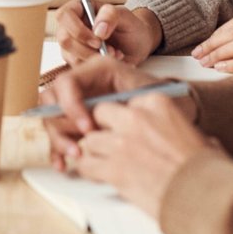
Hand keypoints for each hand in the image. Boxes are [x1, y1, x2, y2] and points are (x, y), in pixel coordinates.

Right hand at [39, 56, 185, 168]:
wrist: (179, 112)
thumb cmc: (168, 101)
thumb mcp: (150, 96)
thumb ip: (124, 104)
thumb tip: (97, 119)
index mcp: (98, 70)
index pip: (67, 83)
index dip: (71, 106)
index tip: (88, 129)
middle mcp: (84, 83)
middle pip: (52, 101)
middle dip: (61, 126)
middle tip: (77, 148)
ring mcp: (79, 103)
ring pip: (53, 119)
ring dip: (58, 140)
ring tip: (75, 157)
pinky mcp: (79, 122)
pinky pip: (60, 134)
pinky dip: (58, 150)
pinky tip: (63, 164)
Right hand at [55, 0, 161, 65]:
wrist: (137, 45)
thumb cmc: (129, 26)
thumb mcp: (125, 16)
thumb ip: (111, 15)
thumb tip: (98, 29)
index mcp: (79, 8)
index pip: (64, 15)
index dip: (77, 29)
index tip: (98, 40)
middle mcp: (71, 26)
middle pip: (64, 39)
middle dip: (87, 49)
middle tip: (109, 50)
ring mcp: (72, 44)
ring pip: (70, 56)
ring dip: (94, 59)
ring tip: (114, 54)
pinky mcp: (76, 59)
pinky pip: (78, 67)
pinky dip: (96, 67)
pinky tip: (110, 60)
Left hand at [72, 95, 226, 220]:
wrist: (209, 198)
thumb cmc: (208, 170)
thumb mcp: (197, 135)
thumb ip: (176, 128)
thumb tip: (179, 137)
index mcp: (157, 104)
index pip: (124, 103)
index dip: (123, 119)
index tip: (126, 130)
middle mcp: (136, 118)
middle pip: (100, 114)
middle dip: (102, 129)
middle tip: (109, 144)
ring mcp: (122, 143)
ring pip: (90, 141)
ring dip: (95, 153)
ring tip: (103, 163)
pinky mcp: (114, 169)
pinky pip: (86, 165)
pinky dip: (89, 171)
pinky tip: (97, 176)